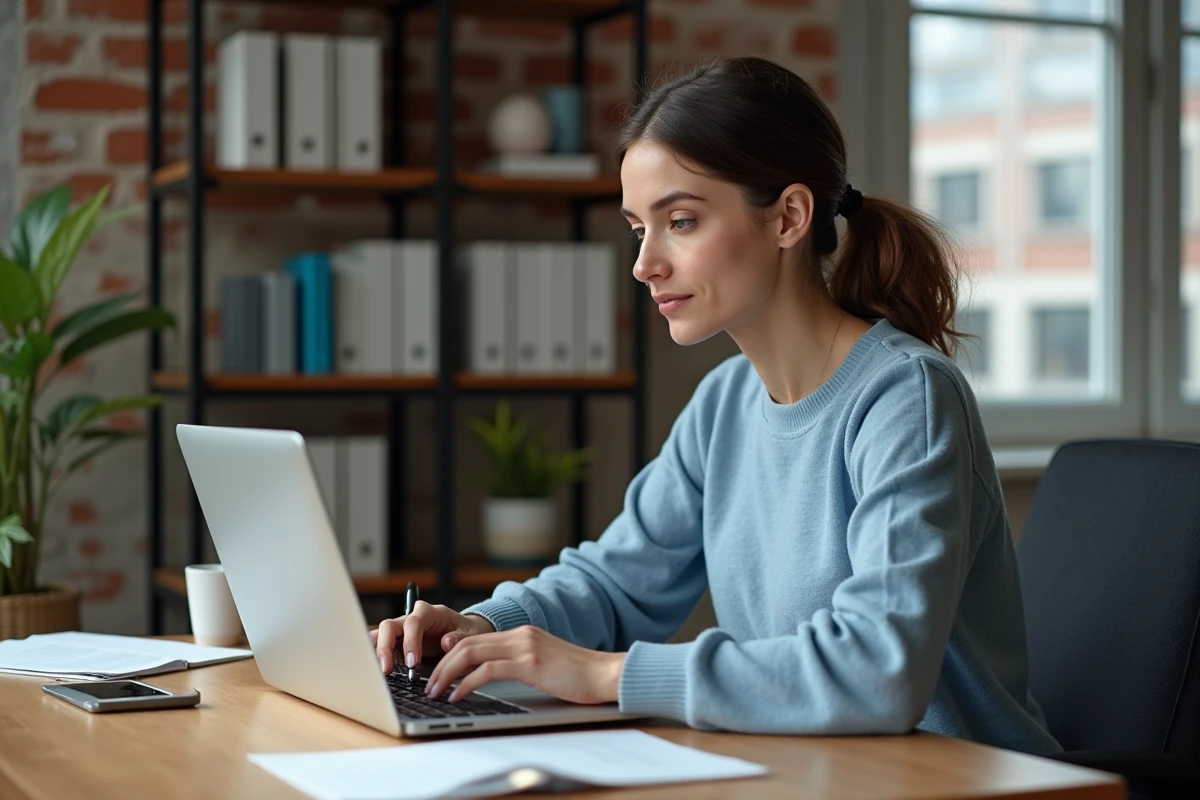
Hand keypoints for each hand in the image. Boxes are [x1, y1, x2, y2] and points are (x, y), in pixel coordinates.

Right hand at [371, 602, 495, 673]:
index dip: (410, 641)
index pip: (413, 622)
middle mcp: (410, 619)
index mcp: (429, 613)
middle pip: (389, 626)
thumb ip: (459, 637)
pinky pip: (379, 647)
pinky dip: (374, 658)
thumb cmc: (466, 631)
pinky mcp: (396, 644)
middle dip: (385, 647)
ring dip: (374, 652)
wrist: (465, 632)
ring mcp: (400, 631)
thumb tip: (446, 643)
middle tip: (387, 670)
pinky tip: (372, 672)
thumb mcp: (470, 634)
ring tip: (374, 672)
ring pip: (379, 635)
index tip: (412, 662)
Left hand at [425, 625, 625, 705]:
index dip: (451, 655)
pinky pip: (487, 671)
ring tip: (436, 691)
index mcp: (522, 634)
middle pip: (467, 643)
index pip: (476, 639)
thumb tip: (493, 674)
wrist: (605, 674)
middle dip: (441, 665)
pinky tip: (458, 696)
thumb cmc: (579, 676)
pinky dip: (466, 683)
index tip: (438, 672)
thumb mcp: (545, 663)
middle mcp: (520, 635)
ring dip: (447, 674)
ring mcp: (525, 646)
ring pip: (471, 654)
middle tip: (428, 684)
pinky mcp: (530, 663)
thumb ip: (521, 662)